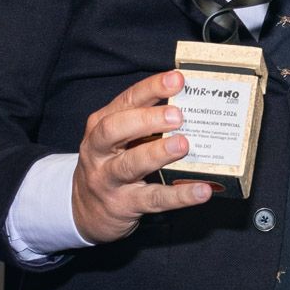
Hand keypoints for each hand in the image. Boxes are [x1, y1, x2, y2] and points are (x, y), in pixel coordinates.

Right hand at [70, 71, 215, 242]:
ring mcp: (108, 180)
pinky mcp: (124, 205)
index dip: (151, 89)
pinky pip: (153, 199)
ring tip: (183, 145)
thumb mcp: (116, 140)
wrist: (86, 210)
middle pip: (115, 129)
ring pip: (130, 164)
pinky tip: (202, 190)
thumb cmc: (110, 165)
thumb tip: (187, 105)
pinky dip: (179, 195)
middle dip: (146, 119)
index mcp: (100, 126)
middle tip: (177, 115)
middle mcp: (98, 151)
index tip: (176, 79)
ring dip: (158, 153)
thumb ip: (142, 124)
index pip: (125, 102)